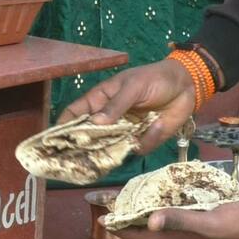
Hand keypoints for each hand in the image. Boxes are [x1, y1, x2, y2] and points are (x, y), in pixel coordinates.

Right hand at [57, 60, 195, 153]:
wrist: (186, 85)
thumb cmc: (154, 78)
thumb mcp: (133, 86)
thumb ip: (116, 105)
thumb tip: (96, 122)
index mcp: (100, 101)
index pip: (75, 115)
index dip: (62, 127)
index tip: (53, 142)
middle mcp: (109, 120)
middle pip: (90, 138)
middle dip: (85, 149)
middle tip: (80, 159)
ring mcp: (125, 132)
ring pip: (112, 149)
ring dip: (118, 149)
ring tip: (125, 143)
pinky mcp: (144, 139)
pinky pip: (139, 148)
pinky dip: (149, 139)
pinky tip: (158, 123)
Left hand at [104, 192, 238, 238]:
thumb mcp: (208, 223)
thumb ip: (179, 220)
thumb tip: (147, 222)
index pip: (142, 237)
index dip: (121, 228)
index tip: (102, 217)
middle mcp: (184, 236)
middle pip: (148, 228)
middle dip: (130, 217)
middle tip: (113, 202)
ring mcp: (195, 227)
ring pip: (162, 219)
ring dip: (146, 209)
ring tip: (132, 196)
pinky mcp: (206, 216)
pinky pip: (179, 209)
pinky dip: (167, 202)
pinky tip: (166, 190)